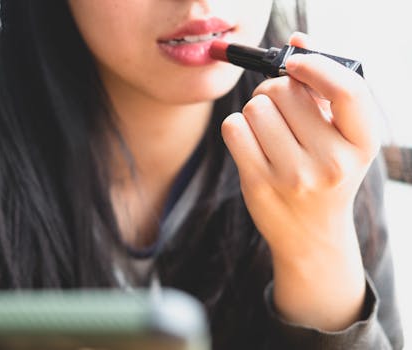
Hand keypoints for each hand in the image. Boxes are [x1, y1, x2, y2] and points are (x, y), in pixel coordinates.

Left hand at [221, 33, 380, 329]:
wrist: (311, 236)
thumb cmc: (325, 175)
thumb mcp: (341, 138)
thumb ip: (325, 87)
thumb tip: (298, 39)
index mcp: (361, 143)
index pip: (347, 89)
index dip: (316, 65)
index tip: (296, 62)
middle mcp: (332, 162)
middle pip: (286, 91)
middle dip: (275, 91)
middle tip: (278, 108)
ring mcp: (294, 176)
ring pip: (256, 108)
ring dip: (256, 111)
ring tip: (267, 131)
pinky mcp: (259, 185)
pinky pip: (234, 128)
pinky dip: (237, 127)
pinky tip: (251, 143)